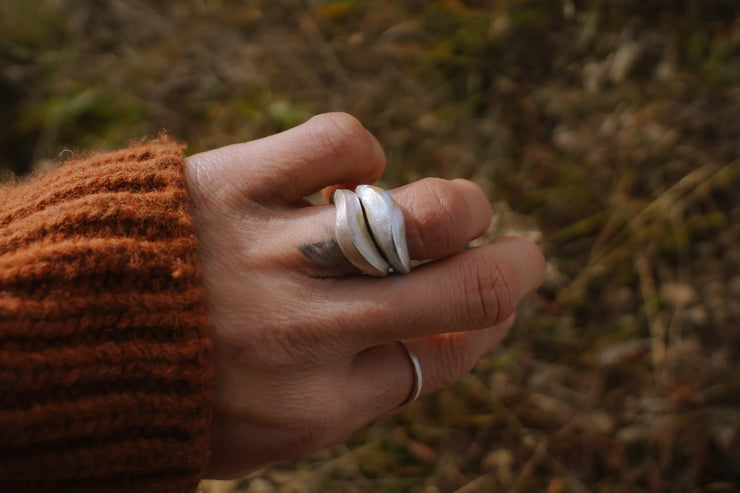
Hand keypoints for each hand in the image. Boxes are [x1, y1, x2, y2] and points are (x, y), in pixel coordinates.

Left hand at [184, 113, 545, 477]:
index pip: (442, 359)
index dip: (485, 330)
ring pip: (421, 213)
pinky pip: (341, 145)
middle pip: (462, 291)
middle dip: (516, 270)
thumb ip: (366, 387)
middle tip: (527, 255)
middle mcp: (307, 334)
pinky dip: (361, 154)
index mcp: (316, 407)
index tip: (496, 307)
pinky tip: (350, 175)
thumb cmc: (176, 389)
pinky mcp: (237, 183)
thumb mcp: (276, 426)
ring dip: (461, 207)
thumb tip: (456, 334)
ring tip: (455, 208)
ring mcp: (274, 254)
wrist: (53, 341)